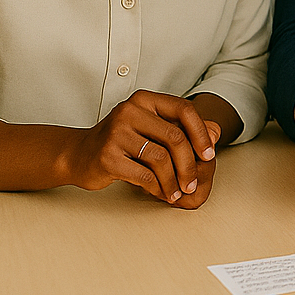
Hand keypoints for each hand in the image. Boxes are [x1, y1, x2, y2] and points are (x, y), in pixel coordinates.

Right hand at [64, 91, 218, 204]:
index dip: (201, 133)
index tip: (209, 155)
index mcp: (145, 100)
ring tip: (178, 192)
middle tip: (193, 183)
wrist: (77, 154)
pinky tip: (163, 194)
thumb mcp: (152, 130)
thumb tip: (217, 131)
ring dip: (174, 180)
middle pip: (175, 137)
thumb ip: (184, 129)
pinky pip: (144, 175)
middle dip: (189, 164)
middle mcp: (129, 111)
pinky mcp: (107, 156)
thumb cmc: (121, 142)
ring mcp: (116, 133)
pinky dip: (158, 187)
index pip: (184, 110)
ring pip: (161, 158)